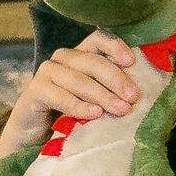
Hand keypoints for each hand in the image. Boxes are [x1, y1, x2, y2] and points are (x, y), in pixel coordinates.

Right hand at [0, 32, 139, 156]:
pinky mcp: (34, 91)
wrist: (37, 136)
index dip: (114, 46)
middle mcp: (63, 59)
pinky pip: (59, 96)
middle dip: (115, 79)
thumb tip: (141, 95)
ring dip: (102, 95)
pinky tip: (94, 114)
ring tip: (120, 109)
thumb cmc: (73, 116)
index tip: (131, 62)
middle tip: (132, 97)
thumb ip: (113, 92)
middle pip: (92, 61)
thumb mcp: (97, 101)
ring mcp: (47, 73)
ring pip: (78, 79)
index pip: (98, 39)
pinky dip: (78, 106)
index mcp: (82, 55)